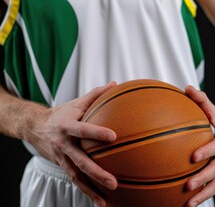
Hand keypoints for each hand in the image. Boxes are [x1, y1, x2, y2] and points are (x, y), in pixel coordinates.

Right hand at [23, 82, 117, 206]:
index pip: (83, 129)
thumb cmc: (61, 113)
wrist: (34, 126)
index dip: (97, 133)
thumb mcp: (76, 102)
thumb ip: (96, 94)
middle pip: (80, 160)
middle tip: (114, 182)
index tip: (113, 137)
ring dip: (90, 189)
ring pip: (76, 176)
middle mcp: (63, 144)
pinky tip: (99, 199)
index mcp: (67, 125)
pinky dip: (86, 190)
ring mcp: (61, 157)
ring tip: (105, 200)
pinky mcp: (61, 165)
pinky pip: (74, 180)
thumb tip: (115, 84)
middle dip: (97, 172)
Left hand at [185, 85, 214, 206]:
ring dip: (204, 194)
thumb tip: (186, 88)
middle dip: (204, 177)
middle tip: (188, 184)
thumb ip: (201, 99)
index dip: (208, 151)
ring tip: (188, 204)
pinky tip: (189, 203)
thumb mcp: (213, 109)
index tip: (193, 157)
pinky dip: (204, 195)